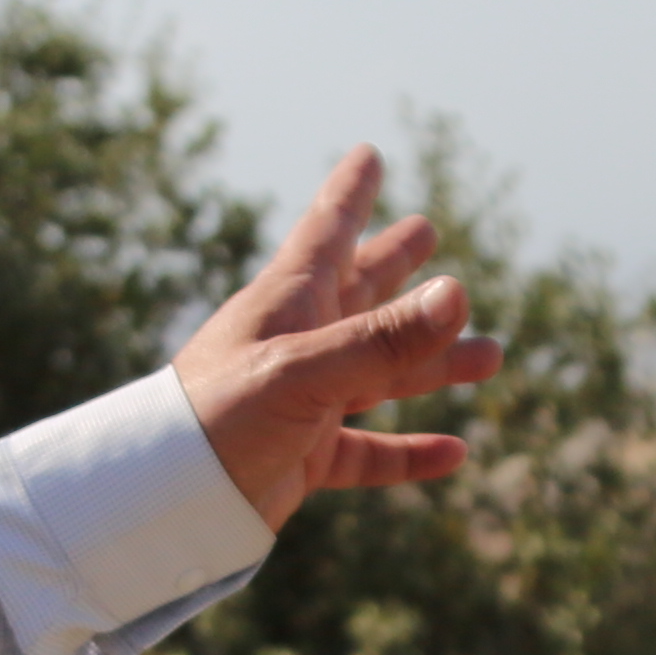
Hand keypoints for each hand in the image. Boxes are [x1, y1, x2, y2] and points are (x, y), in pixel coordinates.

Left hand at [172, 146, 505, 532]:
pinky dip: (410, 451)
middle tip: (426, 230)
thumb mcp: (303, 371)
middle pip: (360, 292)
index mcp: (287, 301)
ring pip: (381, 374)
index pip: (326, 230)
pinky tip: (453, 453)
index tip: (368, 154)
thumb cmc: (220, 418)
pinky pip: (369, 450)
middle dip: (394, 262)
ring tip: (490, 355)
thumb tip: (458, 293)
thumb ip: (380, 338)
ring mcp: (302, 401)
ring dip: (431, 363)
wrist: (165, 500)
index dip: (351, 192)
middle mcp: (298, 342)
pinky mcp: (304, 456)